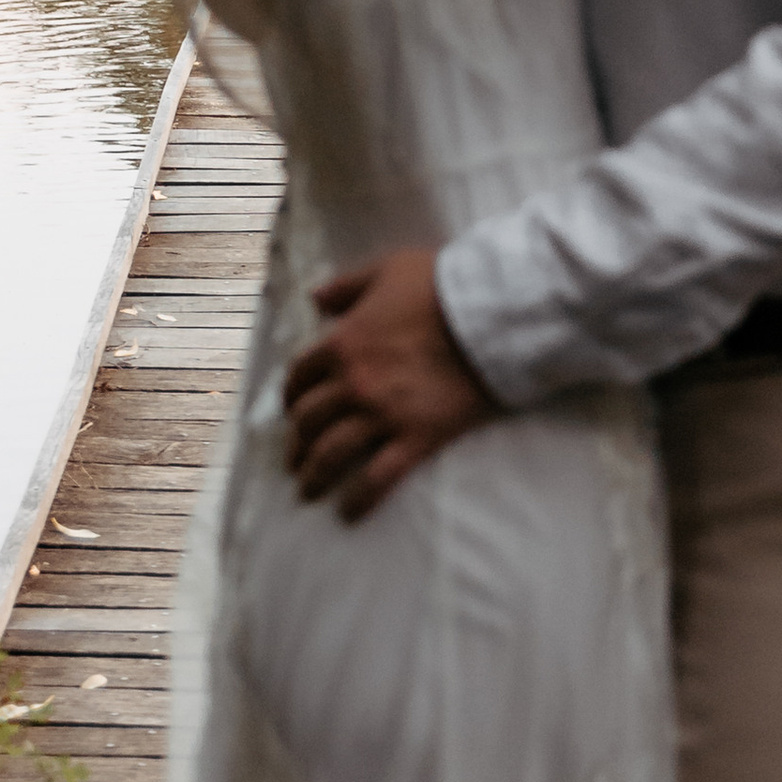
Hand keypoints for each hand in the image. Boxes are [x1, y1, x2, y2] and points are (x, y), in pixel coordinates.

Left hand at [282, 249, 495, 521]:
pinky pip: (376, 479)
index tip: (293, 411)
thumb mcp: (385, 269)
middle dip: (297, 443)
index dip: (292, 397)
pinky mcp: (415, 438)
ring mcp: (382, 414)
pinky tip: (348, 513)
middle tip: (296, 459)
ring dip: (314, 476)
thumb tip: (315, 300)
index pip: (300, 377)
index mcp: (342, 342)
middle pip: (309, 421)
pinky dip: (358, 500)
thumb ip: (346, 286)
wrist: (489, 313)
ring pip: (331, 454)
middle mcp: (353, 383)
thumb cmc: (440, 284)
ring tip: (309, 490)